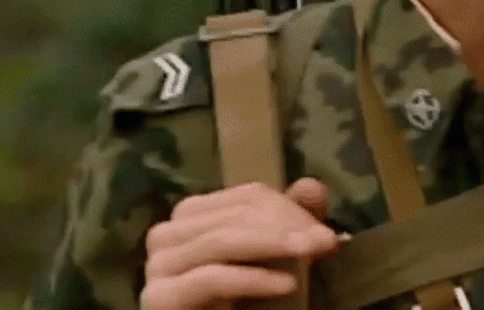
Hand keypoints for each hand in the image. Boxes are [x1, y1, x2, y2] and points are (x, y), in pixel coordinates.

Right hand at [139, 178, 337, 309]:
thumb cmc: (243, 305)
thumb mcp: (274, 259)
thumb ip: (291, 222)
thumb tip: (312, 186)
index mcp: (192, 216)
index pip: (247, 197)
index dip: (290, 209)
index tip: (325, 232)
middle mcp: (168, 233)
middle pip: (235, 214)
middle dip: (286, 226)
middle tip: (325, 243)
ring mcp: (159, 265)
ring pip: (221, 240)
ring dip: (273, 245)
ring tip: (310, 256)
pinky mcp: (160, 298)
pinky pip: (211, 278)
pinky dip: (253, 278)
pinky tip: (287, 284)